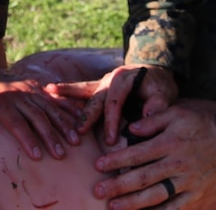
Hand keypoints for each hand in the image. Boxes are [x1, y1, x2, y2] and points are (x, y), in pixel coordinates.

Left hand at [0, 40, 81, 159]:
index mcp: (1, 102)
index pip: (16, 122)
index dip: (27, 138)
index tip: (37, 155)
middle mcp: (19, 95)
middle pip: (37, 117)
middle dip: (50, 136)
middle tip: (60, 154)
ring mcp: (31, 90)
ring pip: (50, 108)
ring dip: (63, 125)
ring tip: (75, 141)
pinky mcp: (38, 88)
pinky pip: (56, 99)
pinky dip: (68, 109)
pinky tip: (80, 121)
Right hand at [48, 64, 176, 144]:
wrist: (157, 74)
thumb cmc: (160, 86)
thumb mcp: (165, 94)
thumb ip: (157, 105)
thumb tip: (147, 116)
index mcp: (124, 79)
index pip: (115, 103)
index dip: (112, 122)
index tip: (111, 140)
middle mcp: (110, 77)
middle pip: (95, 98)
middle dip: (87, 116)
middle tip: (78, 132)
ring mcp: (102, 81)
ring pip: (83, 91)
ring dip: (67, 95)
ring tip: (50, 97)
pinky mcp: (98, 86)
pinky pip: (81, 89)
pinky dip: (67, 90)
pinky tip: (50, 90)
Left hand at [91, 99, 215, 209]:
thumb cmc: (206, 122)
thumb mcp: (179, 112)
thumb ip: (153, 120)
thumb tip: (130, 129)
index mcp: (170, 143)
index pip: (136, 153)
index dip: (115, 160)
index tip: (98, 165)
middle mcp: (177, 164)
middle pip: (142, 178)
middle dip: (117, 185)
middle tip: (97, 191)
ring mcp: (188, 183)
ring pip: (155, 196)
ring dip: (132, 203)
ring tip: (113, 207)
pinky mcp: (198, 196)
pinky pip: (175, 209)